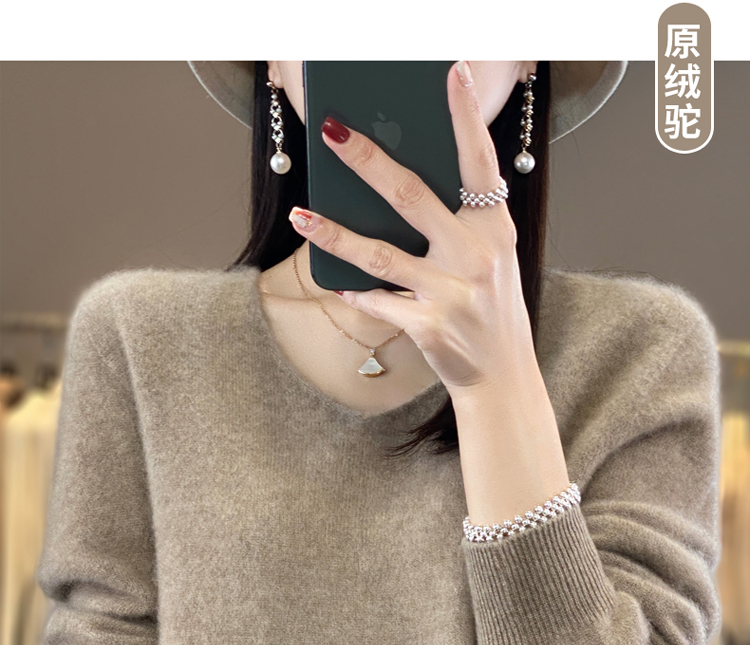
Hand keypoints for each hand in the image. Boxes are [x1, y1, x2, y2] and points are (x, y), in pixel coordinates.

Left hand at [287, 60, 537, 399]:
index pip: (479, 162)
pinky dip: (355, 292)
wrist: (502, 375)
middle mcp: (475, 255)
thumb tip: (398, 185)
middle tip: (333, 132)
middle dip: (367, 160)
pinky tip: (336, 283)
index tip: (452, 72)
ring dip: (334, 233)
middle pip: (411, 196)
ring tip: (300, 215)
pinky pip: (379, 301)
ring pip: (380, 253)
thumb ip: (459, 222)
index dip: (465, 116)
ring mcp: (451, 292)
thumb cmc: (490, 309)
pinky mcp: (429, 326)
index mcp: (494, 228)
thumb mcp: (491, 258)